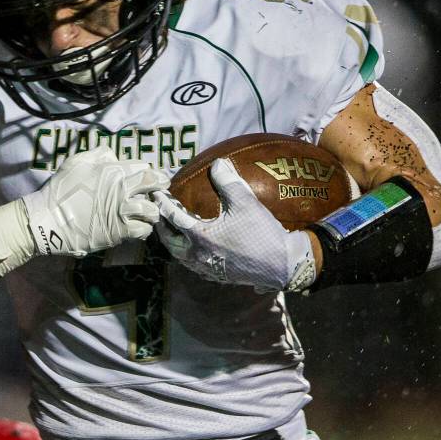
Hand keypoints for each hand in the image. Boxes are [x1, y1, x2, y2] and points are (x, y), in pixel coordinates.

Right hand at [0, 146, 169, 275]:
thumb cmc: (61, 190)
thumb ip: (98, 154)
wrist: (49, 220)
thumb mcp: (75, 162)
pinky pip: (143, 230)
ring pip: (151, 210)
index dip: (148, 172)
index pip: (143, 167)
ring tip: (148, 212)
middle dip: (160, 186)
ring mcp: (122, 212)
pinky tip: (139, 227)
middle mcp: (121, 190)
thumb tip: (113, 154)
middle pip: (153, 184)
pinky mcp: (119, 232)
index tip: (151, 176)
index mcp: (112, 171)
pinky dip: (144, 228)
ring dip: (152, 210)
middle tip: (159, 190)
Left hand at [153, 158, 315, 291]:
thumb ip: (228, 182)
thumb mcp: (246, 203)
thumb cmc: (263, 233)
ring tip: (172, 228)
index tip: (156, 194)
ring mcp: (207, 269)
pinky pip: (193, 264)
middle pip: (170, 241)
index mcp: (201, 238)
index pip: (173, 218)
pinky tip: (193, 245)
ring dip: (173, 241)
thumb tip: (217, 163)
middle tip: (159, 212)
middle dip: (162, 226)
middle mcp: (199, 256)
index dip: (163, 203)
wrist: (283, 265)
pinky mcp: (217, 276)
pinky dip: (186, 253)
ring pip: (179, 255)